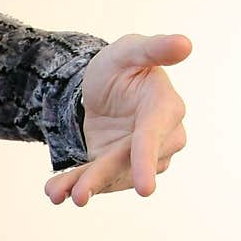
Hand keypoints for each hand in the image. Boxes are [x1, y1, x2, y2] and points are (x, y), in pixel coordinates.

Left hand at [45, 33, 190, 204]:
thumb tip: (185, 43)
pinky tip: (55, 191)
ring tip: (55, 194)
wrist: (104, 86)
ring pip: (110, 176)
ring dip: (84, 186)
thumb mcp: (131, 50)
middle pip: (128, 163)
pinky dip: (74, 184)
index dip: (146, 160)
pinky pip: (96, 178)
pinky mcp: (117, 167)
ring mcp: (138, 158)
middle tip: (80, 196)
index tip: (144, 189)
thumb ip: (154, 48)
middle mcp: (160, 140)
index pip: (154, 137)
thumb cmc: (123, 64)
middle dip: (102, 179)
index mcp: (165, 109)